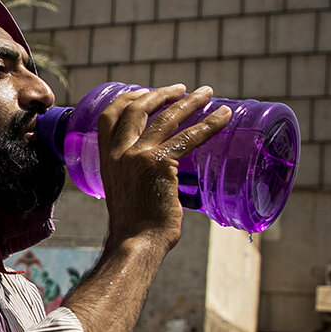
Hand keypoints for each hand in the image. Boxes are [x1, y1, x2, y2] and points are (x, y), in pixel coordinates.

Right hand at [97, 84, 231, 251]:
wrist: (137, 242)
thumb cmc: (135, 226)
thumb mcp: (125, 192)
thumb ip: (136, 175)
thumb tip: (161, 174)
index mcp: (107, 159)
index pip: (109, 117)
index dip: (127, 99)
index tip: (144, 92)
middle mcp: (118, 153)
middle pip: (136, 108)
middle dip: (159, 93)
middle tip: (181, 89)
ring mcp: (137, 156)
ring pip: (165, 117)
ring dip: (188, 101)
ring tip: (206, 93)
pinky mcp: (159, 163)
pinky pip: (189, 137)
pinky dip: (209, 124)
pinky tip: (223, 116)